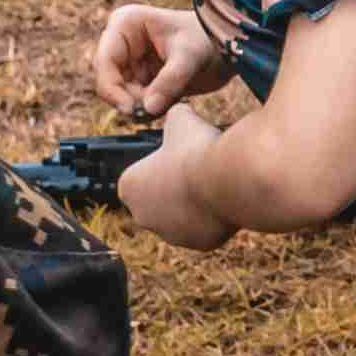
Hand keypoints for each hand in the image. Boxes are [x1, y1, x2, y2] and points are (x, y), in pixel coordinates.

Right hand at [90, 2, 218, 117]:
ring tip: (172, 102)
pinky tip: (172, 102)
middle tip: (155, 111)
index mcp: (125, 24)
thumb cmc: (211, 40)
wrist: (230, 48)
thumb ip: (170, 82)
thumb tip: (148, 109)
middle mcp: (122, 41)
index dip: (112, 89)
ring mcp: (130, 60)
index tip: (132, 110)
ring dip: (141, 106)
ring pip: (121, 95)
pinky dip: (149, 108)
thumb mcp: (191, 57)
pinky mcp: (141, 78)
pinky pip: (135, 100)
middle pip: (109, 81)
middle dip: (130, 100)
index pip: (104, 62)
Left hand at [118, 109, 222, 244]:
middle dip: (173, 190)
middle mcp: (142, 217)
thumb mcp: (180, 119)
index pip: (139, 178)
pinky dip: (213, 218)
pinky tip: (223, 198)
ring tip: (211, 184)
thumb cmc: (197, 148)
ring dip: (192, 205)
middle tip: (194, 171)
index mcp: (128, 187)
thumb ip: (173, 116)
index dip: (159, 167)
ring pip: (181, 218)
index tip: (176, 159)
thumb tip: (178, 111)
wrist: (226, 178)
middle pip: (157, 201)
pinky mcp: (198, 244)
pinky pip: (204, 230)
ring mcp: (170, 234)